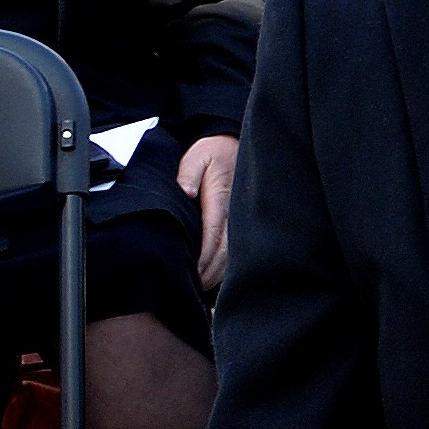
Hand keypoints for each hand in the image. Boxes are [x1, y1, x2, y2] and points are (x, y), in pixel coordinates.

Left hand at [176, 134, 237, 291]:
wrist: (234, 142)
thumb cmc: (214, 151)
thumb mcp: (198, 155)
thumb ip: (188, 173)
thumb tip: (185, 192)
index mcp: (222, 197)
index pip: (213, 234)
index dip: (204, 257)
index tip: (193, 272)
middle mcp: (235, 210)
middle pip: (226, 249)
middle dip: (211, 270)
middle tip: (196, 286)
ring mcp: (241, 215)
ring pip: (234, 250)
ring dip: (221, 269)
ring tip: (205, 284)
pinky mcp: (243, 218)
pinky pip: (238, 245)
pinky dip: (229, 262)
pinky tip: (218, 272)